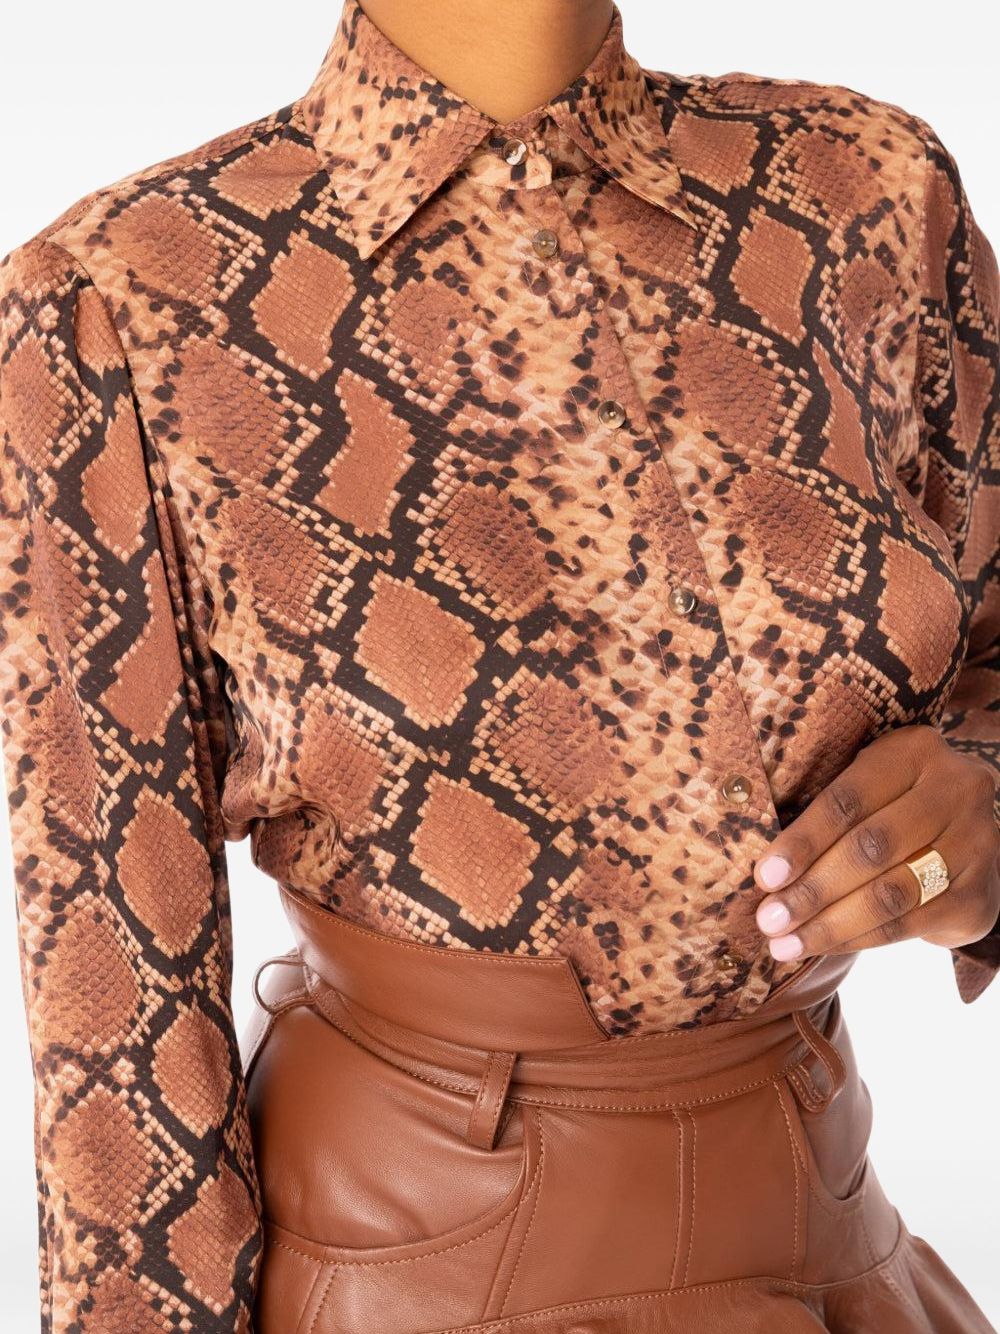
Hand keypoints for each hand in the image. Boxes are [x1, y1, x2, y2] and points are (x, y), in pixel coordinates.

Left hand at [753, 725, 999, 961]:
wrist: (960, 837)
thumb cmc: (887, 807)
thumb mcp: (864, 787)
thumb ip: (824, 814)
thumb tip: (765, 872)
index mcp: (914, 751)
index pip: (849, 799)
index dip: (803, 840)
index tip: (765, 877)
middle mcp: (956, 790)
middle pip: (871, 848)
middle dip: (812, 889)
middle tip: (769, 920)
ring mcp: (976, 843)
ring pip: (892, 893)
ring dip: (830, 924)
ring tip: (785, 944)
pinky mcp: (980, 894)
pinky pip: (910, 924)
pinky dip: (859, 939)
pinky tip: (823, 946)